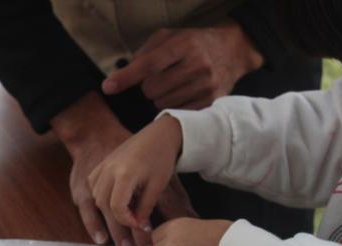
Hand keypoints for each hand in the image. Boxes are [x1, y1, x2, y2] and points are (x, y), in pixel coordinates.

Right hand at [88, 115, 183, 231]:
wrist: (158, 133)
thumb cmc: (161, 157)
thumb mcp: (158, 185)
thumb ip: (146, 208)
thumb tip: (140, 228)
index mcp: (125, 174)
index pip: (117, 208)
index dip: (128, 222)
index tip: (140, 226)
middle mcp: (109, 170)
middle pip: (103, 204)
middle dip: (117, 222)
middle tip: (129, 235)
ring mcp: (103, 166)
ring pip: (96, 197)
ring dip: (107, 211)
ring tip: (122, 219)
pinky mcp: (101, 164)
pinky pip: (93, 186)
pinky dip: (100, 198)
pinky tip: (112, 203)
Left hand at [101, 21, 263, 109]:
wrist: (233, 51)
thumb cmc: (194, 43)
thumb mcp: (171, 36)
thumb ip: (146, 52)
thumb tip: (122, 74)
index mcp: (184, 44)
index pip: (148, 64)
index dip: (126, 77)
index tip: (108, 87)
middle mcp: (197, 64)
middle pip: (152, 90)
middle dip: (148, 88)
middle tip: (159, 80)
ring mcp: (206, 85)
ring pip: (163, 104)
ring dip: (160, 98)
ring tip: (173, 86)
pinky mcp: (212, 101)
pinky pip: (179, 113)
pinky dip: (174, 107)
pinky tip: (182, 95)